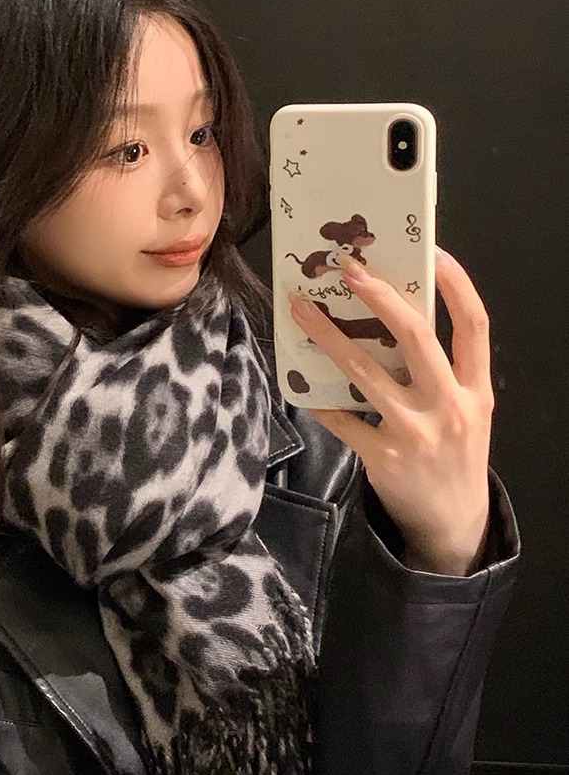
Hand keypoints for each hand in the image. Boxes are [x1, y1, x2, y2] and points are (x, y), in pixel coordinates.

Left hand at [289, 247, 494, 575]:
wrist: (454, 522)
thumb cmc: (455, 455)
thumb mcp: (469, 411)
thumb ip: (444, 372)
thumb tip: (395, 318)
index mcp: (477, 390)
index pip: (475, 325)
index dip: (457, 284)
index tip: (433, 252)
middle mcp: (451, 407)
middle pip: (417, 337)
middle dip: (380, 297)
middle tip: (348, 269)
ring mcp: (416, 433)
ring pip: (366, 373)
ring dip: (329, 337)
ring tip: (301, 311)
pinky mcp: (384, 456)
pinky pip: (341, 417)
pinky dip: (317, 396)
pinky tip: (298, 376)